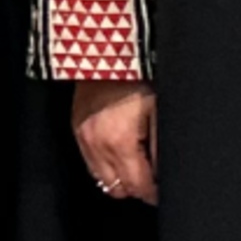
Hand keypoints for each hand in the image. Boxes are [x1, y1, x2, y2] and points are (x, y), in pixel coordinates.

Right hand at [72, 81, 159, 205]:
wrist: (109, 47)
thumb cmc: (139, 74)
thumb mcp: (159, 111)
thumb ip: (160, 147)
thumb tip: (164, 173)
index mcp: (120, 141)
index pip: (137, 185)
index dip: (153, 193)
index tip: (163, 192)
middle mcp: (96, 143)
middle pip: (117, 189)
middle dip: (137, 188)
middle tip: (152, 180)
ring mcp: (83, 136)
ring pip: (101, 179)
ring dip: (120, 178)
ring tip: (138, 167)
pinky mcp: (76, 127)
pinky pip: (90, 161)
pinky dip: (105, 164)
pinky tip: (120, 153)